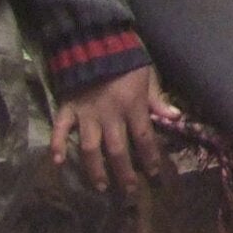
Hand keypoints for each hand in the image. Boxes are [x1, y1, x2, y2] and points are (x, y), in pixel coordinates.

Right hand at [51, 65, 179, 194]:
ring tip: (101, 186)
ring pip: (90, 148)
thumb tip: (175, 117)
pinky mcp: (68, 108)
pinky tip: (57, 163)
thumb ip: (157, 98)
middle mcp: (110, 115)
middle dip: (124, 174)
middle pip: (118, 151)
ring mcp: (87, 114)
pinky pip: (60, 130)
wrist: (96, 39)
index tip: (154, 175)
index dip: (150, 158)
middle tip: (129, 193)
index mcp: (133, 106)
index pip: (144, 138)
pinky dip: (57, 146)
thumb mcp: (148, 74)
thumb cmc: (127, 57)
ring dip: (95, 170)